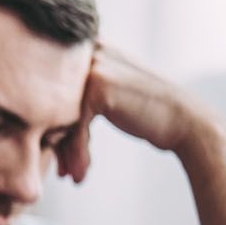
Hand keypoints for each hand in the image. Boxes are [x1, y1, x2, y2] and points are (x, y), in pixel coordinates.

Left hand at [56, 44, 220, 183]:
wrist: (186, 122)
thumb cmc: (146, 114)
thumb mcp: (109, 95)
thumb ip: (78, 94)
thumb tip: (39, 119)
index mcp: (91, 48)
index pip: (55, 90)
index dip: (53, 126)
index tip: (58, 154)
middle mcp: (91, 52)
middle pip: (55, 104)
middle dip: (56, 142)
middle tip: (62, 171)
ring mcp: (94, 68)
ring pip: (62, 119)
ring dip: (66, 152)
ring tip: (70, 176)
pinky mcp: (98, 89)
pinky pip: (75, 128)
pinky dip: (78, 154)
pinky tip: (81, 175)